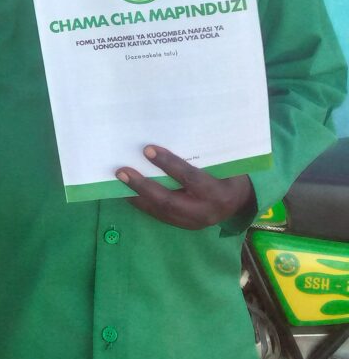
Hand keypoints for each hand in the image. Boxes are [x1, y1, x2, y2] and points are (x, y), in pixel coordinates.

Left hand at [116, 144, 255, 229]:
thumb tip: (169, 132)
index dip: (169, 164)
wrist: (239, 202)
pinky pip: (160, 216)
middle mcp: (205, 212)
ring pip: (161, 211)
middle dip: (144, 186)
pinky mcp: (183, 226)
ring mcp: (193, 222)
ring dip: (137, 196)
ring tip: (119, 181)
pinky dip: (142, 203)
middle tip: (122, 171)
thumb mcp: (223, 164)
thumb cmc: (229, 174)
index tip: (147, 150)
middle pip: (170, 201)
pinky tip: (127, 192)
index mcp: (218, 193)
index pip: (190, 178)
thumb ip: (203, 155)